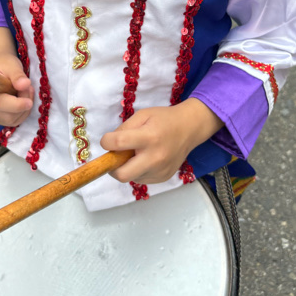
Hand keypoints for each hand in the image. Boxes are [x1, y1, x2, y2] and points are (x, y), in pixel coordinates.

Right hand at [0, 64, 32, 125]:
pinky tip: (23, 99)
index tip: (29, 102)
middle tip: (29, 88)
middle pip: (6, 116)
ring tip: (26, 91)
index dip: (15, 105)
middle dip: (22, 105)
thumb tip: (24, 84)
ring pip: (11, 120)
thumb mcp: (11, 64)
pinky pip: (12, 121)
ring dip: (24, 109)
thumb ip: (17, 75)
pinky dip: (22, 113)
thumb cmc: (3, 64)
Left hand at [100, 99, 221, 185]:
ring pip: (131, 178)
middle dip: (112, 167)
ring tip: (135, 154)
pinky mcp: (163, 178)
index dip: (106, 142)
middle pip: (122, 174)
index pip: (118, 143)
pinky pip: (141, 179)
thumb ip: (124, 128)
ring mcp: (160, 170)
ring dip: (126, 168)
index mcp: (149, 137)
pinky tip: (145, 159)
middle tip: (114, 158)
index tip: (107, 141)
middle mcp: (155, 157)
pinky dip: (137, 171)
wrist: (189, 129)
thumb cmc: (164, 119)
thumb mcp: (143, 115)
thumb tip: (110, 144)